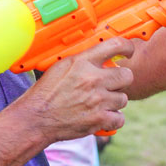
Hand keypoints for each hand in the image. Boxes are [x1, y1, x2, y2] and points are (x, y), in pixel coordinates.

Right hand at [19, 38, 134, 143]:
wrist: (36, 118)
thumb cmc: (46, 92)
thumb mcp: (61, 66)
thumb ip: (83, 60)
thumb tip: (101, 55)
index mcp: (82, 62)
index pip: (115, 46)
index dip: (127, 48)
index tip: (128, 52)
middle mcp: (93, 79)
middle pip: (127, 75)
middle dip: (121, 79)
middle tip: (112, 83)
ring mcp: (98, 100)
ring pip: (123, 98)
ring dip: (115, 101)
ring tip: (101, 102)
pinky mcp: (99, 119)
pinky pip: (120, 118)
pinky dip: (113, 119)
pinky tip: (102, 116)